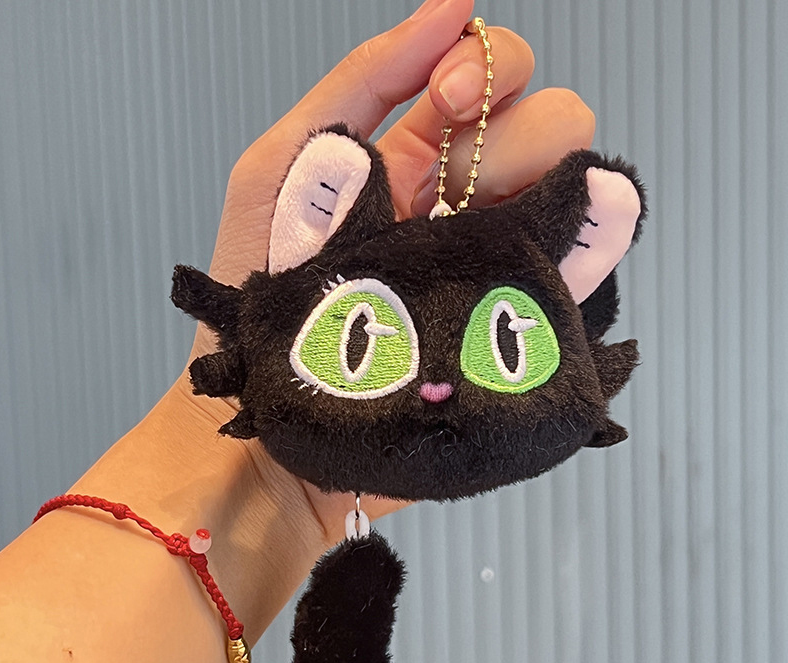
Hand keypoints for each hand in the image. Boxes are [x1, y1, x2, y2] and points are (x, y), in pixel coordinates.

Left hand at [179, 0, 594, 535]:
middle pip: (548, 123)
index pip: (488, 77)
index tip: (446, 105)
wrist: (276, 428)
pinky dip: (595, 242)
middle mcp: (464, 207)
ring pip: (577, 187)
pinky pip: (587, 268)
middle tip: (456, 172)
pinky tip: (563, 246)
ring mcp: (494, 264)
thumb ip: (354, 87)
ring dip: (554, 181)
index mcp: (408, 161)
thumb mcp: (277, 169)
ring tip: (486, 227)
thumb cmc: (259, 302)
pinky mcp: (514, 323)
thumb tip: (448, 9)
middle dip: (516, 128)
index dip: (485, 69)